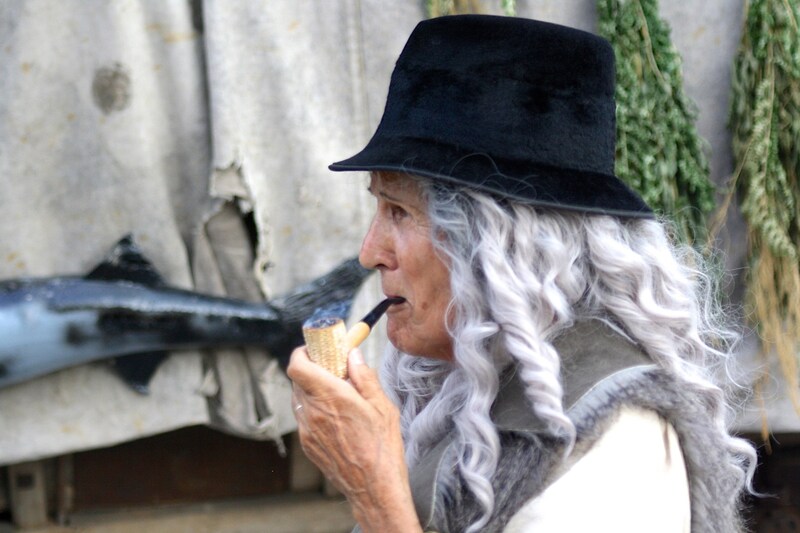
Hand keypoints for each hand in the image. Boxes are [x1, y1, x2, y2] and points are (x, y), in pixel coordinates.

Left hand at [288, 346, 421, 532]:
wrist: (373, 487)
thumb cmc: (382, 446)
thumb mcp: (381, 405)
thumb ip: (363, 376)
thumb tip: (352, 355)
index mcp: (331, 397)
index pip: (297, 365)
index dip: (302, 353)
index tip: (315, 349)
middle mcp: (312, 412)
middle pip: (297, 379)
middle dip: (312, 369)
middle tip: (332, 368)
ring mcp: (307, 430)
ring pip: (299, 398)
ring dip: (312, 390)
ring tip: (337, 394)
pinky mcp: (307, 445)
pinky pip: (304, 417)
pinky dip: (314, 409)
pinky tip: (336, 416)